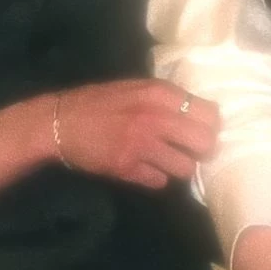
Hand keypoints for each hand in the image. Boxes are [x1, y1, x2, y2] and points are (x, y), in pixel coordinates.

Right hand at [55, 78, 219, 188]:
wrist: (60, 122)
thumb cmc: (101, 102)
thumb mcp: (135, 88)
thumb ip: (165, 98)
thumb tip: (198, 112)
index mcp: (159, 94)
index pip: (209, 113)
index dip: (210, 125)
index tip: (201, 130)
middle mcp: (155, 118)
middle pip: (205, 143)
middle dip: (201, 150)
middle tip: (190, 150)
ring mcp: (142, 145)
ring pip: (186, 168)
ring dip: (179, 167)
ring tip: (166, 160)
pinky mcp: (128, 168)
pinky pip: (160, 181)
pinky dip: (156, 177)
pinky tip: (144, 167)